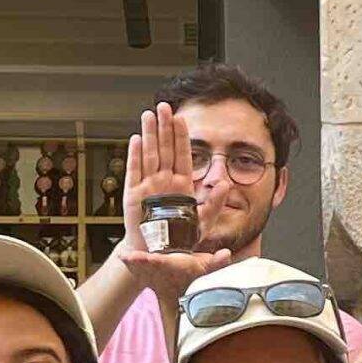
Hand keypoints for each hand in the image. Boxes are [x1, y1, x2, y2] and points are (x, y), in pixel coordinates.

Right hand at [118, 103, 231, 299]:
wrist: (157, 256)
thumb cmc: (179, 239)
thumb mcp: (202, 223)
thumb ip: (214, 204)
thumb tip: (227, 184)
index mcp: (182, 185)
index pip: (183, 155)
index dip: (181, 136)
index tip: (181, 117)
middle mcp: (165, 182)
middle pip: (165, 149)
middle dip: (164, 127)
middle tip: (163, 106)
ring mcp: (148, 187)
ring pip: (149, 155)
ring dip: (149, 134)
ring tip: (149, 114)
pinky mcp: (133, 196)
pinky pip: (134, 172)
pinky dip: (135, 156)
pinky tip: (136, 139)